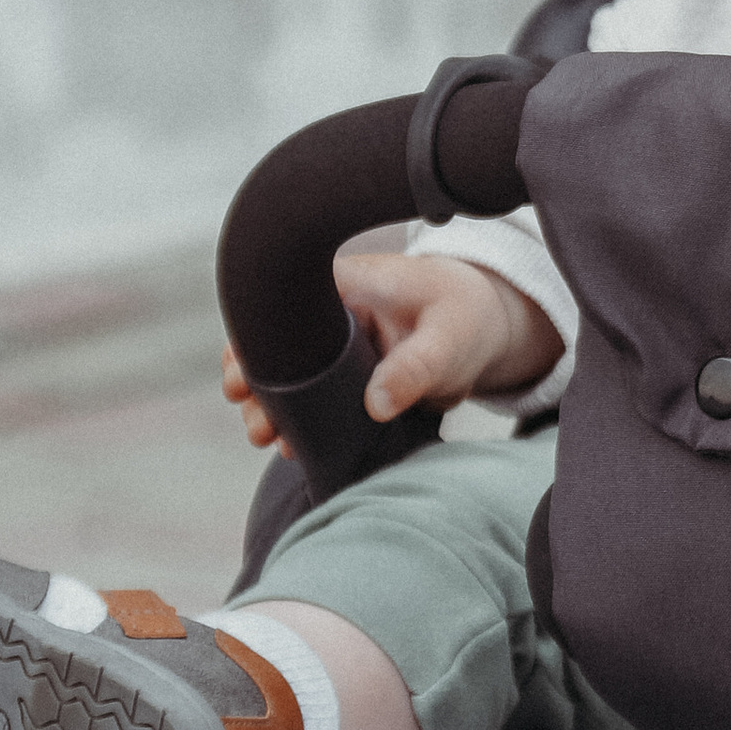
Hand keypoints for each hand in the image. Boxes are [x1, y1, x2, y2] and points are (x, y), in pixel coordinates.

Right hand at [221, 248, 559, 447]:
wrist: (489, 330)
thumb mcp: (450, 337)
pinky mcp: (349, 376)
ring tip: (265, 438)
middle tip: (254, 421)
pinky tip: (290, 445)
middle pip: (276, 344)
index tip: (240, 376)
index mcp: (347, 284)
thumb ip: (416, 367)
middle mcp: (333, 313)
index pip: (284, 304)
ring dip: (273, 406)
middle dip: (256, 383)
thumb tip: (376, 404)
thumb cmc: (467, 316)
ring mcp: (338, 347)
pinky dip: (299, 417)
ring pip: (291, 375)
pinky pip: (314, 395)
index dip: (253, 339)